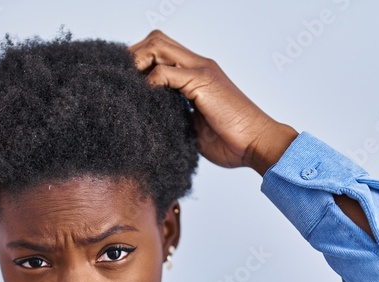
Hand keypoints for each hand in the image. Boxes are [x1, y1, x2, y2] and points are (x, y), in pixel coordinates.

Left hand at [129, 31, 371, 236]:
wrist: (257, 145)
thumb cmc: (232, 141)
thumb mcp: (193, 126)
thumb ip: (175, 115)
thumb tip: (152, 121)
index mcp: (197, 74)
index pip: (161, 51)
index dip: (139, 61)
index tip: (125, 83)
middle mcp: (199, 65)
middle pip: (156, 40)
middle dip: (133, 56)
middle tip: (121, 82)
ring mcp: (201, 71)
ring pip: (158, 46)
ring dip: (138, 63)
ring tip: (128, 86)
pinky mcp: (202, 83)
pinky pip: (165, 73)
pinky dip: (150, 83)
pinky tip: (144, 100)